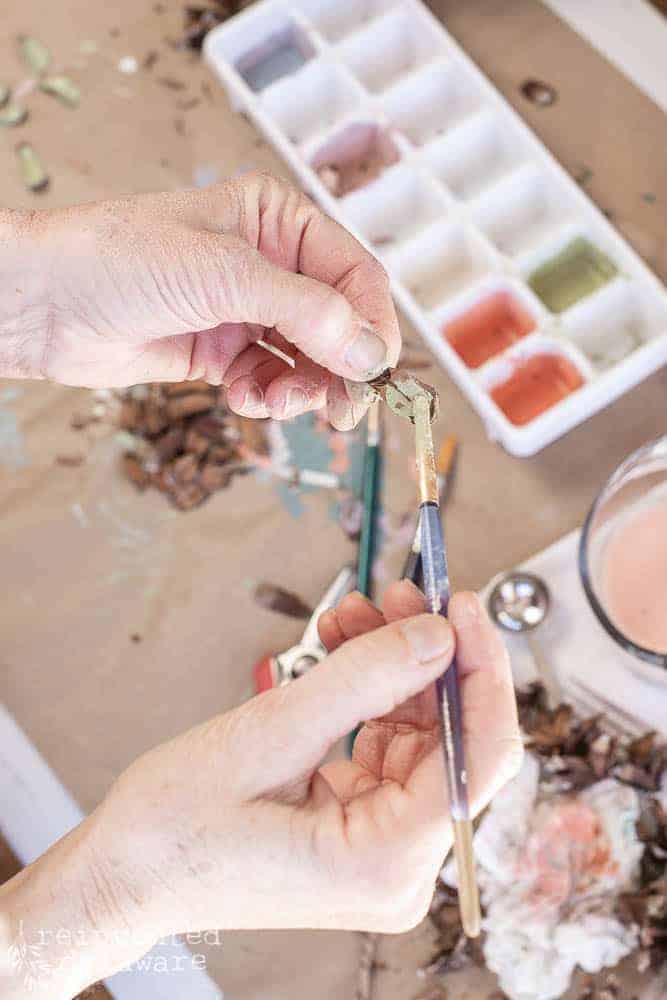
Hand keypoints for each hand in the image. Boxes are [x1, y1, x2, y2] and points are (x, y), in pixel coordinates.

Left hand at [0, 174, 399, 427]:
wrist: (44, 303)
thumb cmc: (118, 260)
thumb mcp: (224, 275)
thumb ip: (306, 312)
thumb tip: (370, 351)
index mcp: (278, 221)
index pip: (355, 275)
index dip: (372, 326)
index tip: (375, 372)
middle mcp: (269, 265)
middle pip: (338, 325)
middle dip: (340, 369)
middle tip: (342, 412)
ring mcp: (245, 310)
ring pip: (307, 361)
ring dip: (300, 390)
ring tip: (272, 402)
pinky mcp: (221, 351)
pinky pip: (269, 381)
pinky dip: (264, 397)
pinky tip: (239, 396)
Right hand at [0, 583, 520, 997]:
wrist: (123, 874)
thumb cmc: (173, 829)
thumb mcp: (267, 736)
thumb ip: (361, 680)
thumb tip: (436, 635)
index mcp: (383, 861)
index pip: (479, 758)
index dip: (481, 671)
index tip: (463, 606)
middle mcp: (396, 866)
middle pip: (452, 742)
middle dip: (426, 658)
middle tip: (402, 594)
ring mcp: (379, 850)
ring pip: (420, 737)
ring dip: (392, 668)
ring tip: (356, 613)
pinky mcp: (359, 830)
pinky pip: (386, 748)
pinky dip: (369, 695)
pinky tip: (344, 649)